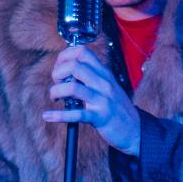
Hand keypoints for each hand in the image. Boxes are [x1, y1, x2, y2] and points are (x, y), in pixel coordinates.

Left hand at [42, 40, 144, 157]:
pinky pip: (76, 114)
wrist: (135, 130)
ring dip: (56, 91)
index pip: (82, 51)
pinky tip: (47, 116)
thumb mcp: (106, 86)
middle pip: (74, 66)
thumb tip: (66, 70)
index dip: (65, 56)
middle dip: (57, 73)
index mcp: (104, 73)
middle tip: (57, 84)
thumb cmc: (116, 107)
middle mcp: (103, 83)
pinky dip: (58, 115)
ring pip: (72, 87)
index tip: (59, 67)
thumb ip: (90, 77)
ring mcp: (102, 99)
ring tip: (55, 98)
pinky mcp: (99, 117)